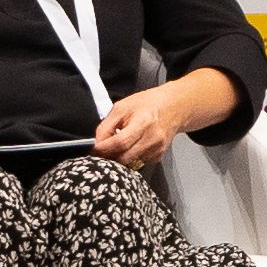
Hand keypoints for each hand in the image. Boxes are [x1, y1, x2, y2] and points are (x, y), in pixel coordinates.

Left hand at [91, 71, 231, 166]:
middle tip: (101, 151)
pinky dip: (131, 156)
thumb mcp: (121, 107)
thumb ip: (107, 125)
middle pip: (124, 157)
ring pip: (130, 162)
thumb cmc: (146, 104)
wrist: (172, 107)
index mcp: (143, 122)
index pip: (120, 142)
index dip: (104, 148)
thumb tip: (96, 142)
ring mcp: (157, 148)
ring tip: (120, 143)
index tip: (93, 149)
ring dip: (120, 156)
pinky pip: (139, 162)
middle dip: (109, 156)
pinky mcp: (159, 156)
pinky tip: (134, 144)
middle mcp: (152, 137)